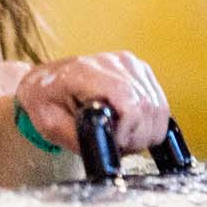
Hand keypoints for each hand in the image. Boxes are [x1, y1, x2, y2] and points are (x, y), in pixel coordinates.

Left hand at [12, 51, 167, 155]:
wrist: (45, 81)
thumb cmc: (44, 102)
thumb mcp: (49, 125)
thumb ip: (78, 137)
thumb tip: (108, 144)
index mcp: (84, 72)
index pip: (128, 99)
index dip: (129, 129)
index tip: (115, 143)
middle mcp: (111, 62)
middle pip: (147, 106)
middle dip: (137, 137)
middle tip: (117, 145)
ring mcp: (128, 63)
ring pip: (159, 108)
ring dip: (146, 132)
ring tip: (122, 136)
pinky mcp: (139, 69)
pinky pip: (161, 104)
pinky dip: (150, 123)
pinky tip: (130, 126)